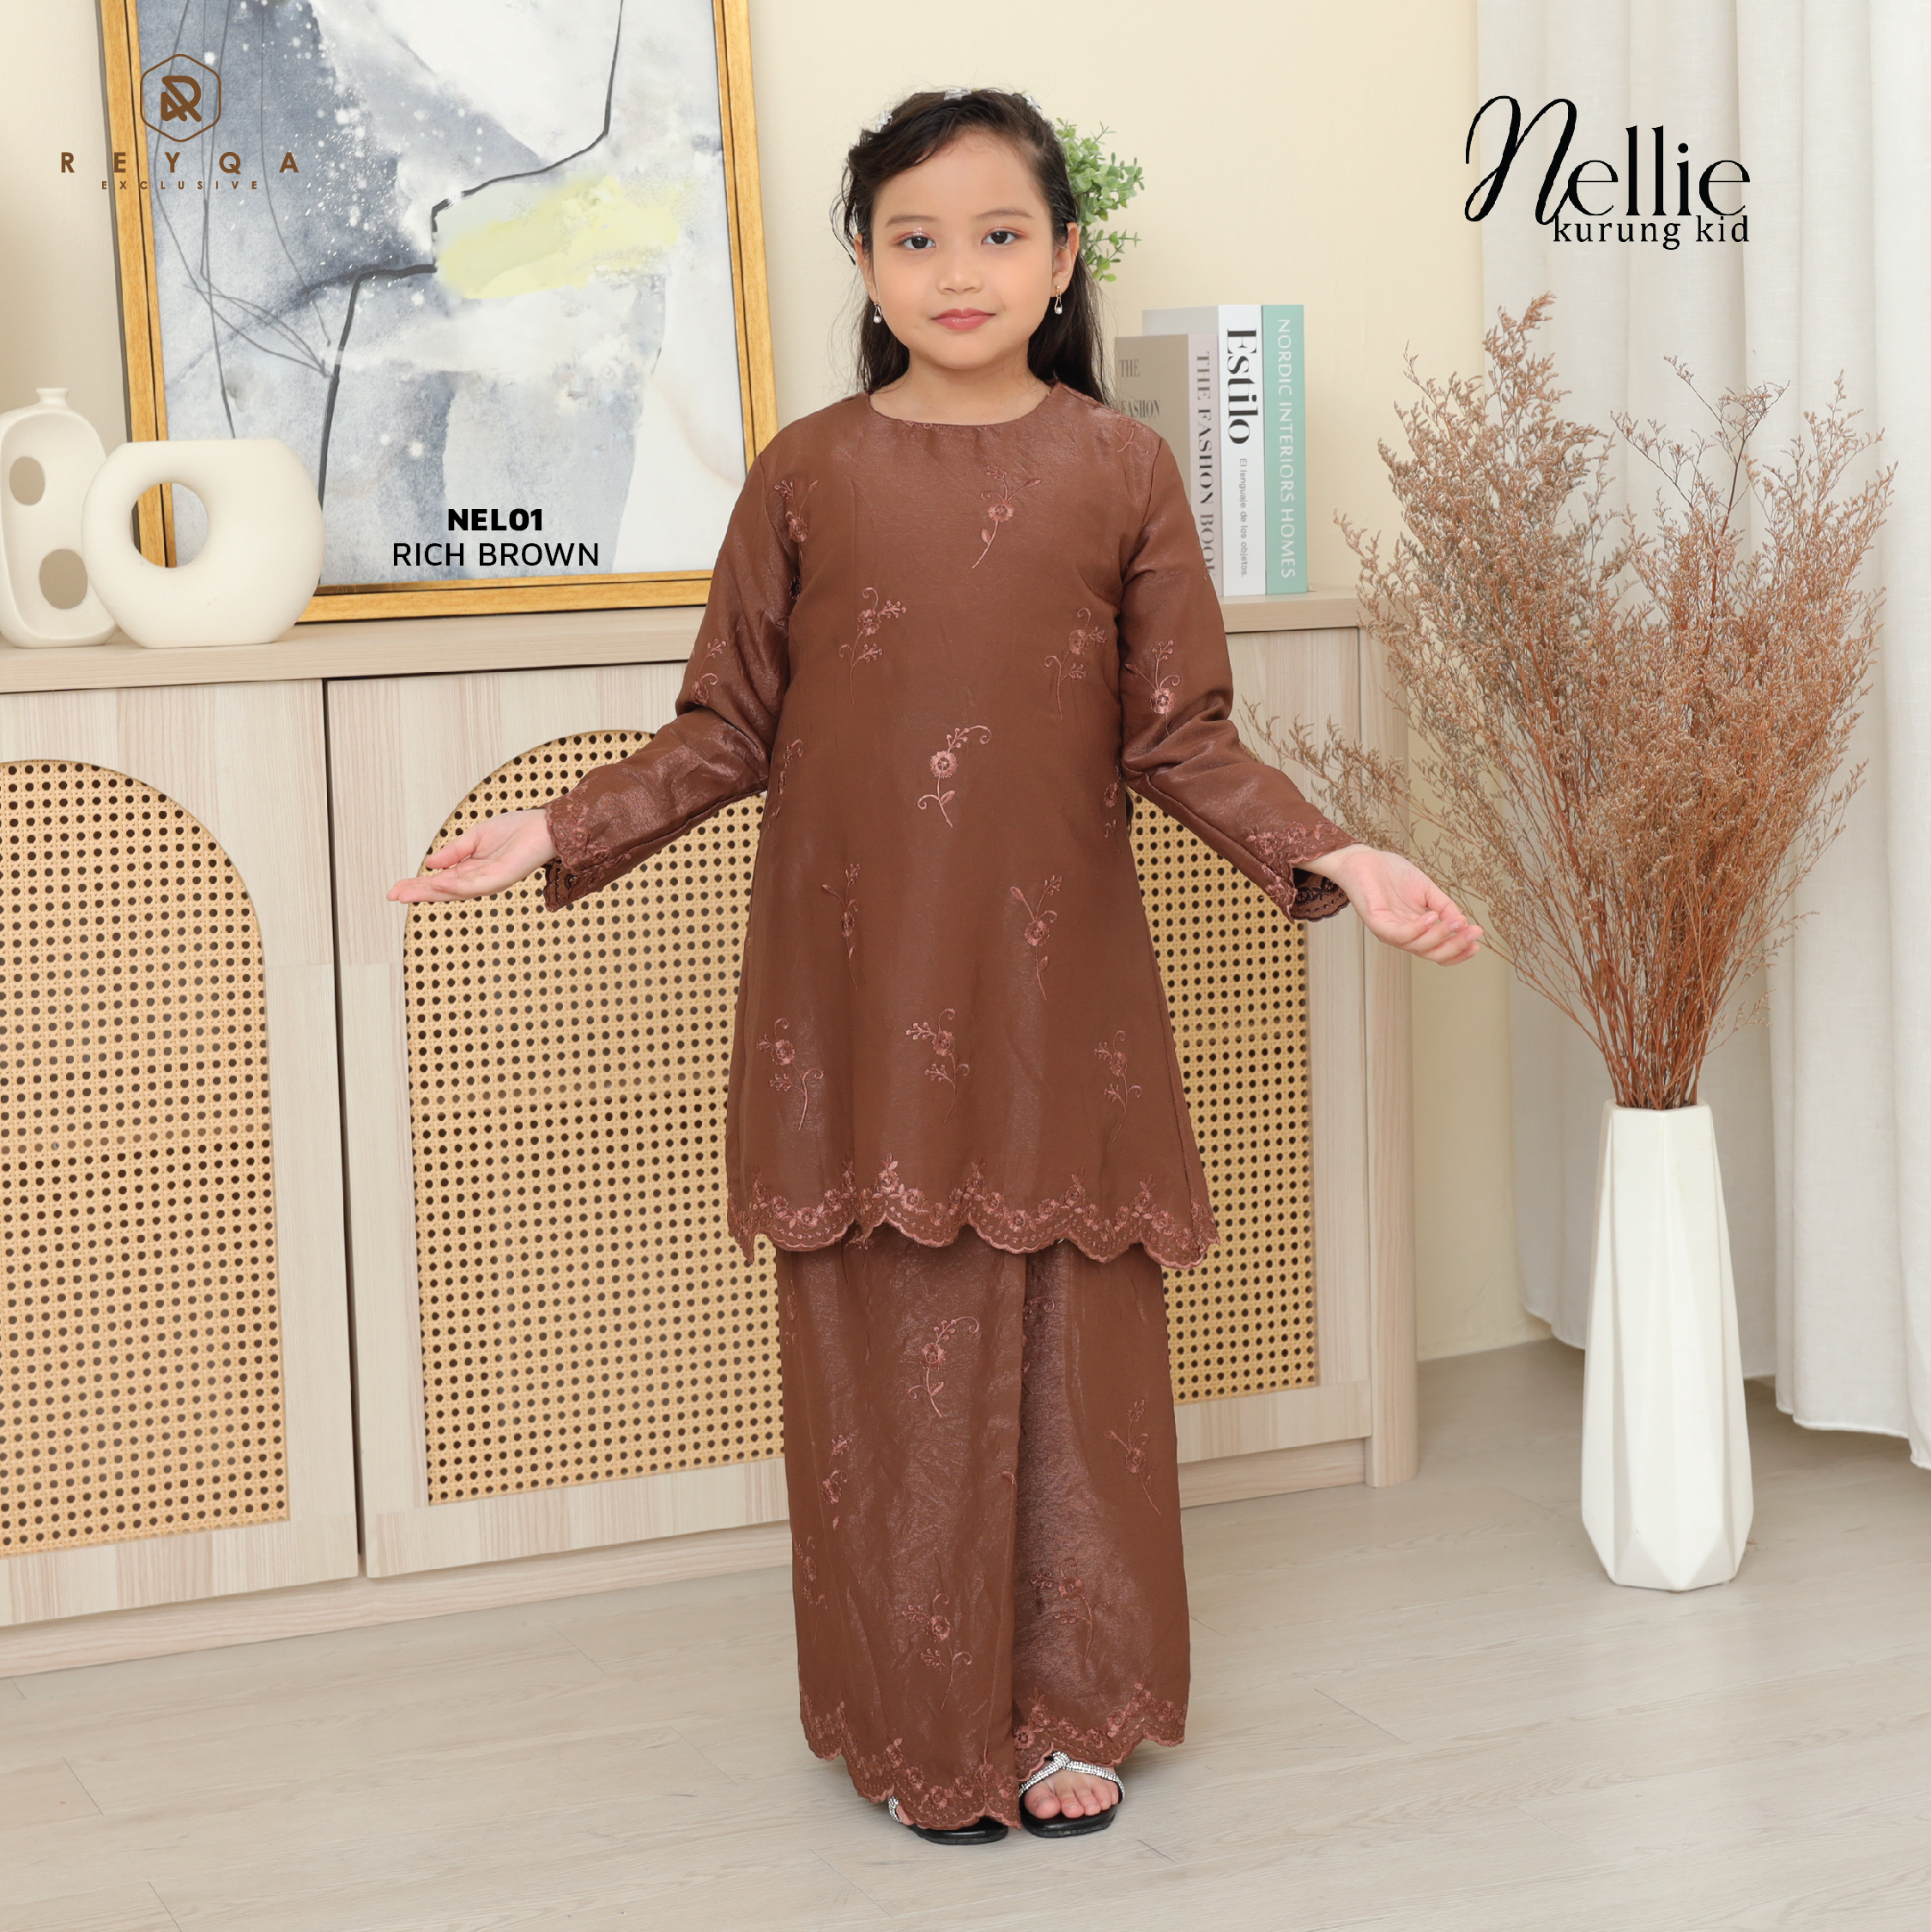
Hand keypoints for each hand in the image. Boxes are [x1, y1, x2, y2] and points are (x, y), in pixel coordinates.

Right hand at [387, 808, 557, 902]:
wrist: (542, 826)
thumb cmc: (515, 830)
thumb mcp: (476, 837)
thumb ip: (454, 851)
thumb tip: (430, 863)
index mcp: (471, 869)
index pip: (439, 880)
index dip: (417, 885)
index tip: (395, 890)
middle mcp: (478, 879)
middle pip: (443, 890)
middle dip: (418, 893)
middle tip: (393, 896)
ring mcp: (490, 881)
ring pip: (456, 891)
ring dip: (431, 892)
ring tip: (409, 893)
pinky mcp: (503, 878)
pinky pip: (476, 885)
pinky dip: (455, 885)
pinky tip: (437, 883)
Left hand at [1299, 844, 1481, 963]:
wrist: (1365, 859)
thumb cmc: (1392, 874)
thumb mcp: (1427, 891)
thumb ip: (1445, 907)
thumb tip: (1463, 923)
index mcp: (1417, 930)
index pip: (1439, 951)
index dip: (1459, 951)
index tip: (1478, 944)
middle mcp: (1404, 935)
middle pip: (1432, 953)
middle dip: (1456, 946)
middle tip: (1474, 933)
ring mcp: (1390, 931)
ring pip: (1418, 946)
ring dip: (1441, 935)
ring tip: (1456, 921)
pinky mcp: (1376, 923)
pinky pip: (1399, 934)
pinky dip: (1418, 928)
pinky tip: (1432, 916)